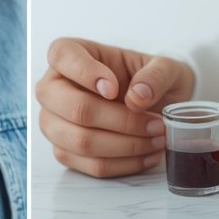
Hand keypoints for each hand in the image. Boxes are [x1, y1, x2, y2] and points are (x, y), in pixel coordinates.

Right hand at [36, 38, 193, 177]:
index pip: (62, 55)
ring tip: (156, 139)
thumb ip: (156, 75)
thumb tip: (137, 97)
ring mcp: (54, 122)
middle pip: (75, 108)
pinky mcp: (66, 151)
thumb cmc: (150, 80)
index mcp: (69, 54)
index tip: (114, 88)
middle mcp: (53, 87)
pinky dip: (125, 163)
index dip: (86, 73)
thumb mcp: (165, 67)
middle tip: (155, 123)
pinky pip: (92, 165)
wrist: (155, 106)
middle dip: (121, 121)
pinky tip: (147, 153)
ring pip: (82, 142)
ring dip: (127, 146)